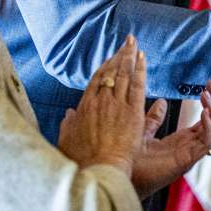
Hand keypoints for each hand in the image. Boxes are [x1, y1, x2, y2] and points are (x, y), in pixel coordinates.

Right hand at [58, 36, 145, 176]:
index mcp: (85, 106)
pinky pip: (138, 85)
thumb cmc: (82, 160)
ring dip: (130, 57)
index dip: (106, 67)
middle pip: (112, 72)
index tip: (112, 58)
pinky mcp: (132, 111)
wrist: (99, 168)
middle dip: (120, 55)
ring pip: (124, 74)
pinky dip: (140, 69)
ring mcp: (117, 104)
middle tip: (127, 42)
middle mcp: (101, 101)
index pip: (97, 80)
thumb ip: (68, 124)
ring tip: (134, 44)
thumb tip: (68, 114)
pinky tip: (143, 57)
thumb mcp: (67, 140)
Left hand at [131, 81, 210, 197]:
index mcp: (183, 141)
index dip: (210, 101)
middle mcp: (190, 147)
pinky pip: (207, 142)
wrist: (119, 175)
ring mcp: (190, 154)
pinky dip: (209, 126)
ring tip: (206, 95)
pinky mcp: (187, 161)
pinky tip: (204, 112)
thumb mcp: (144, 132)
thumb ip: (154, 119)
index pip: (206, 119)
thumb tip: (162, 101)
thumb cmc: (130, 159)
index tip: (208, 83)